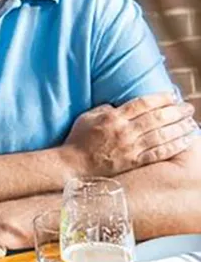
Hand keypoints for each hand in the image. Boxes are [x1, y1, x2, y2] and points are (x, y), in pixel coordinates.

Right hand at [62, 93, 195, 176]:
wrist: (73, 164)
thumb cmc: (78, 139)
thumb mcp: (87, 117)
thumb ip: (105, 109)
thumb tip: (120, 105)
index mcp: (113, 117)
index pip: (142, 104)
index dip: (160, 99)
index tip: (173, 96)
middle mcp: (125, 131)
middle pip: (157, 118)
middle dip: (176, 112)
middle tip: (189, 108)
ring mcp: (130, 147)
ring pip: (162, 135)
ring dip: (180, 128)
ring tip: (192, 123)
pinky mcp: (134, 162)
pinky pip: (159, 153)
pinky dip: (174, 146)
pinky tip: (186, 141)